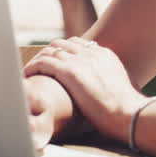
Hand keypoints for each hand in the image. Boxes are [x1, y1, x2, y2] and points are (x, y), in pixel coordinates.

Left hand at [23, 37, 145, 141]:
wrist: (128, 113)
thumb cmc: (128, 109)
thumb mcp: (124, 88)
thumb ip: (113, 83)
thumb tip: (113, 92)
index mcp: (105, 55)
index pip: (79, 44)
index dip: (65, 52)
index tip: (56, 63)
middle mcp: (92, 53)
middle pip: (62, 43)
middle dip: (48, 53)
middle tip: (39, 67)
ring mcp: (80, 61)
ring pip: (51, 50)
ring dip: (38, 60)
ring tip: (29, 71)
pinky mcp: (70, 71)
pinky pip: (44, 62)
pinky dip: (33, 67)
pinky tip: (27, 75)